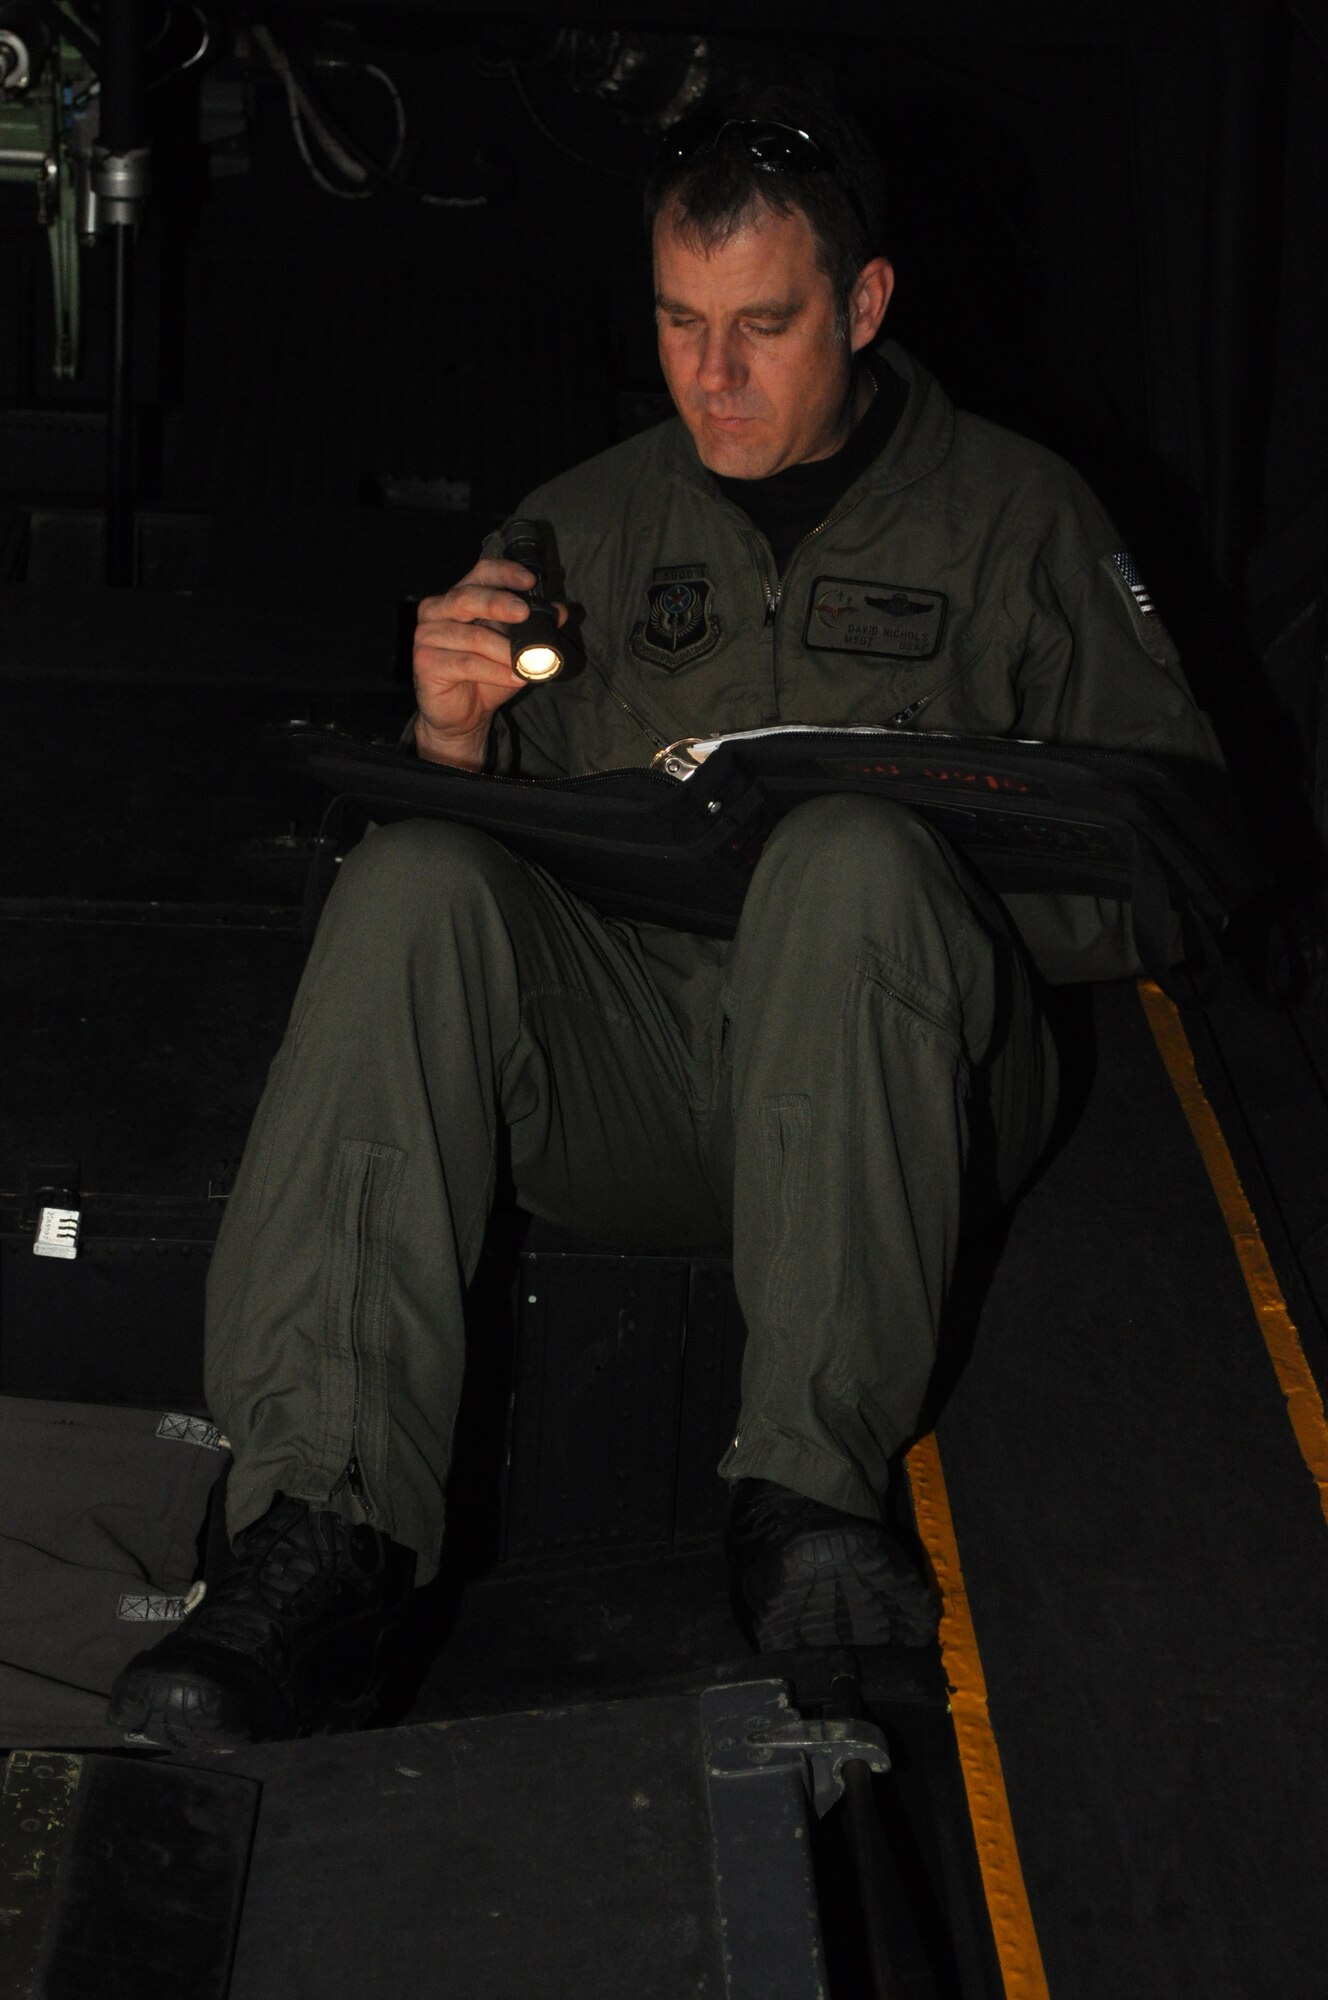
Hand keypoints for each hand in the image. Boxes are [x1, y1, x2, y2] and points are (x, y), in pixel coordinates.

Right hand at [411, 558, 567, 768]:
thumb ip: (534, 628)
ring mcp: (427, 635)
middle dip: (499, 603)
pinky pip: (466, 663)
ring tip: (528, 663)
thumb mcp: (515, 649)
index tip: (530, 581)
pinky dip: (495, 671)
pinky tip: (515, 678)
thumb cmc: (486, 677)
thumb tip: (560, 611)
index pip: (480, 573)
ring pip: (472, 637)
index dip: (504, 573)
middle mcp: (437, 610)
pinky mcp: (425, 661)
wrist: (463, 717)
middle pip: (468, 597)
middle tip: (524, 613)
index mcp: (459, 598)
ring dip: (505, 651)